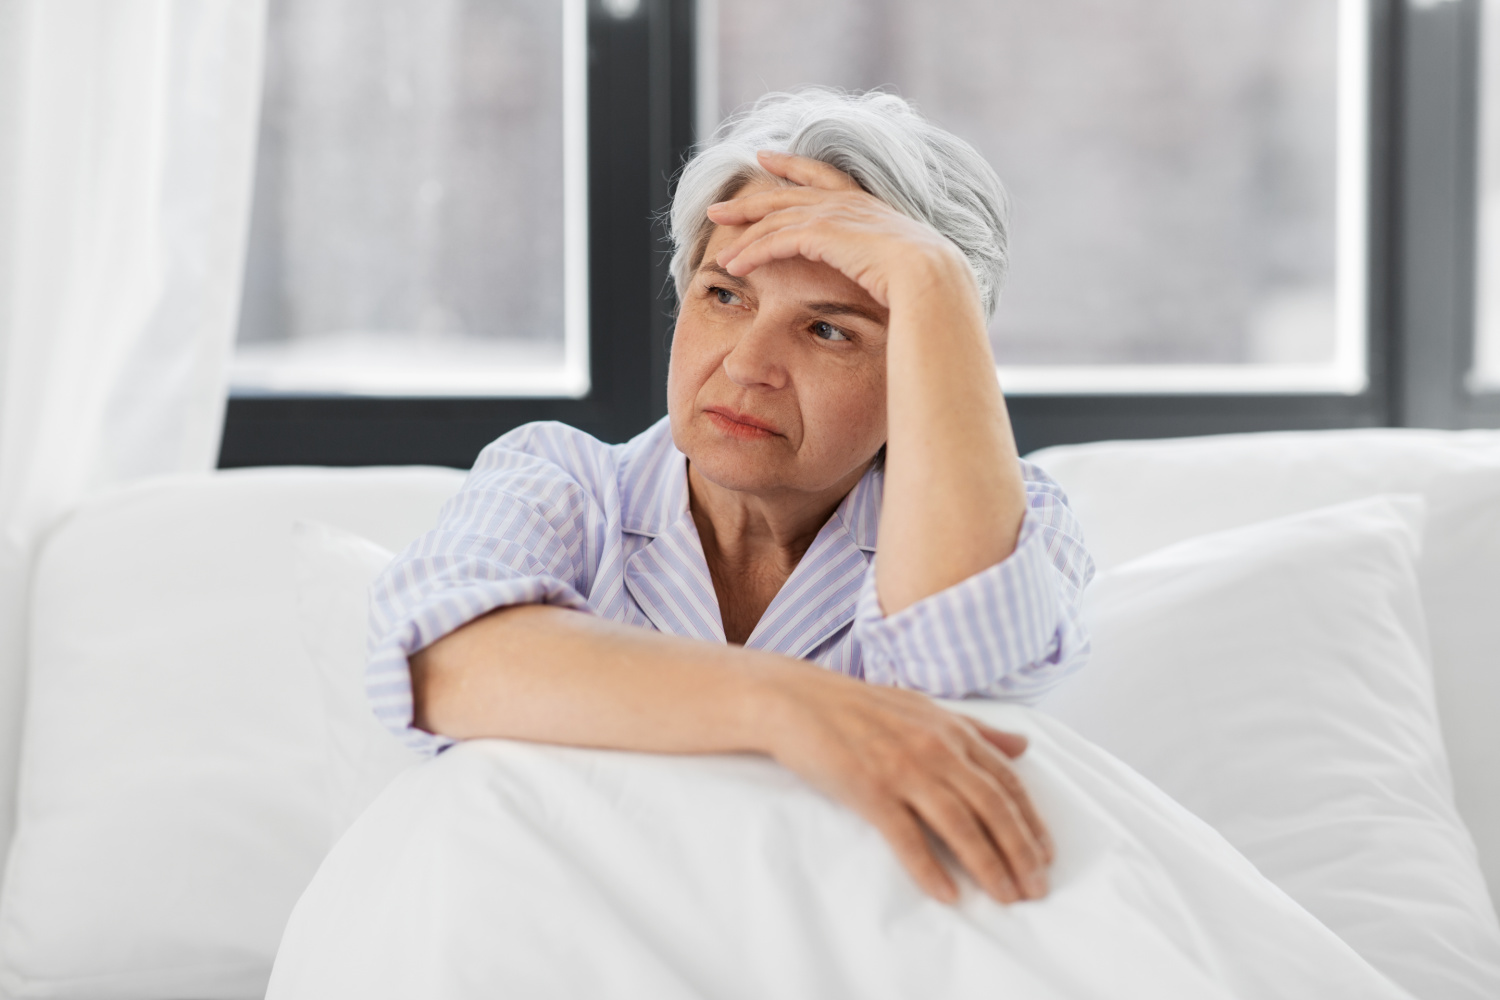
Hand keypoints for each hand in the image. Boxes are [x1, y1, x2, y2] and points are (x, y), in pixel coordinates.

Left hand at [706, 150, 977, 314]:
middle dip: (750, 201)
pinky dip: (752, 253)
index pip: (821, 175)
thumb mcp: (901, 263)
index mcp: (867, 203)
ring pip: (775, 219)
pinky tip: (733, 264)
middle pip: (786, 194)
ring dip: (744, 234)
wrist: (930, 277)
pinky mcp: (821, 233)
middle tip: (719, 205)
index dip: (790, 164)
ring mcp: (834, 214)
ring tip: (718, 246)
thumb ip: (883, 261)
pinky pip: (775, 241)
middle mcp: (847, 202)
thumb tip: (886, 277)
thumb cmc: (925, 280)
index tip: (764, 157)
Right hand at [753, 659, 1052, 904]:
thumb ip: (977, 730)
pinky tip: (948, 893)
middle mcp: (936, 749)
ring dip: (987, 864)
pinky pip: (907, 836)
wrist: (798, 700)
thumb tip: (1024, 745)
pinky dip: (930, 867)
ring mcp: (904, 769)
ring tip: (1005, 896)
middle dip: (1020, 852)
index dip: (1031, 821)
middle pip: (992, 807)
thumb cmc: (861, 706)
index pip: (1006, 781)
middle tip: (1036, 889)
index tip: (1045, 855)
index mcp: (952, 730)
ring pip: (960, 824)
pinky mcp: (870, 789)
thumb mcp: (926, 709)